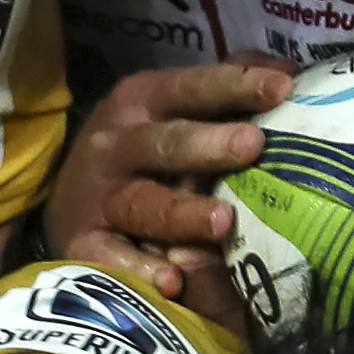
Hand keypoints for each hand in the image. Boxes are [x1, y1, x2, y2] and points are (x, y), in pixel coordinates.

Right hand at [45, 56, 294, 301]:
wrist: (67, 203)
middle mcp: (116, 145)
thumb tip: (286, 71)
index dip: (235, 85)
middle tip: (253, 145)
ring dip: (183, 213)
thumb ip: (224, 89)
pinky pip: (114, 259)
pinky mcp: (86, 246)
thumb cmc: (141, 149)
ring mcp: (99, 198)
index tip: (283, 88)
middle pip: (165, 144)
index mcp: (140, 101)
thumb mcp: (170, 108)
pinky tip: (174, 282)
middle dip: (208, 145)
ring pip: (145, 204)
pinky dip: (142, 270)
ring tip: (224, 221)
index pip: (190, 88)